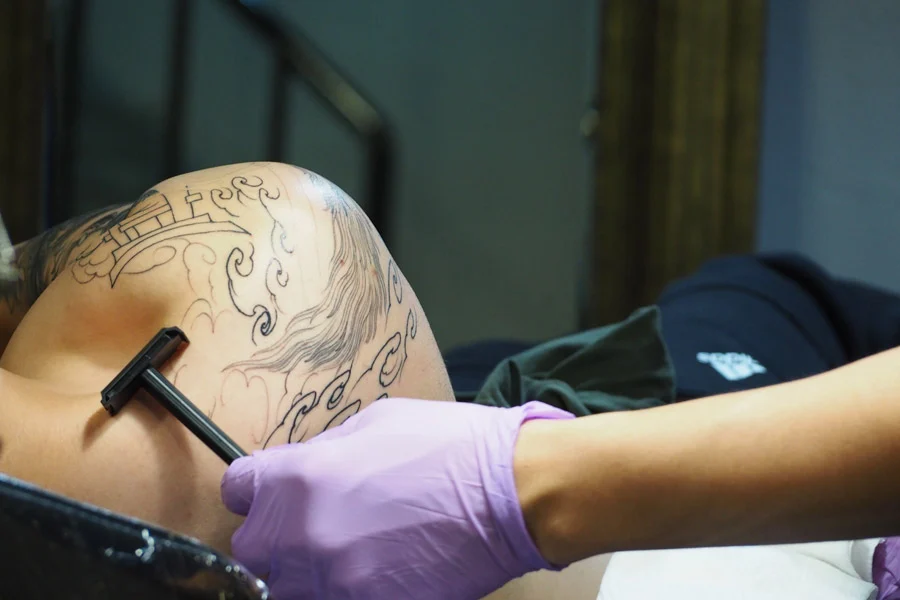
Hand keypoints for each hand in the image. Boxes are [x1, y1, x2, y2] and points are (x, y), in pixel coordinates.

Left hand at [221, 398, 572, 599]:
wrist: (508, 492)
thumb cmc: (450, 446)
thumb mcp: (376, 423)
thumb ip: (325, 451)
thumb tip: (304, 467)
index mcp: (299, 476)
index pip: (236, 489)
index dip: (255, 489)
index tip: (269, 494)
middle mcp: (302, 531)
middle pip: (251, 549)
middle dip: (277, 536)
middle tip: (314, 527)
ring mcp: (333, 578)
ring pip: (288, 587)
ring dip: (308, 570)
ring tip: (351, 551)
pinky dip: (345, 589)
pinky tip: (378, 569)